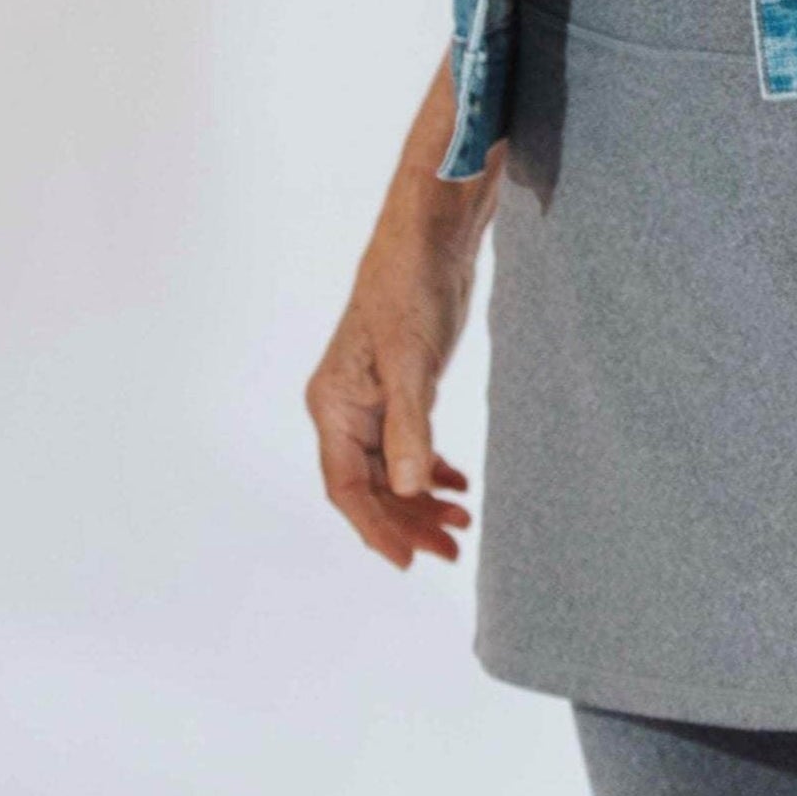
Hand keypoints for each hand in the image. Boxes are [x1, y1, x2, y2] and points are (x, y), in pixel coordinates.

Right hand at [305, 54, 497, 571]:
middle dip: (407, 520)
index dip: (376, 527)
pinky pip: (408, 445)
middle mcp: (345, 407)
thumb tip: (413, 489)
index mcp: (334, 404)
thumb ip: (412, 426)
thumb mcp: (412, 360)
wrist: (430, 235)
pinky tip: (458, 484)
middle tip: (453, 549)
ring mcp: (372, 398)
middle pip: (370, 485)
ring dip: (422, 499)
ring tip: (463, 524)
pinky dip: (431, 468)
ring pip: (391, 469)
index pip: (348, 487)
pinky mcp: (401, 384)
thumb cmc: (409, 286)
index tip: (411, 560)